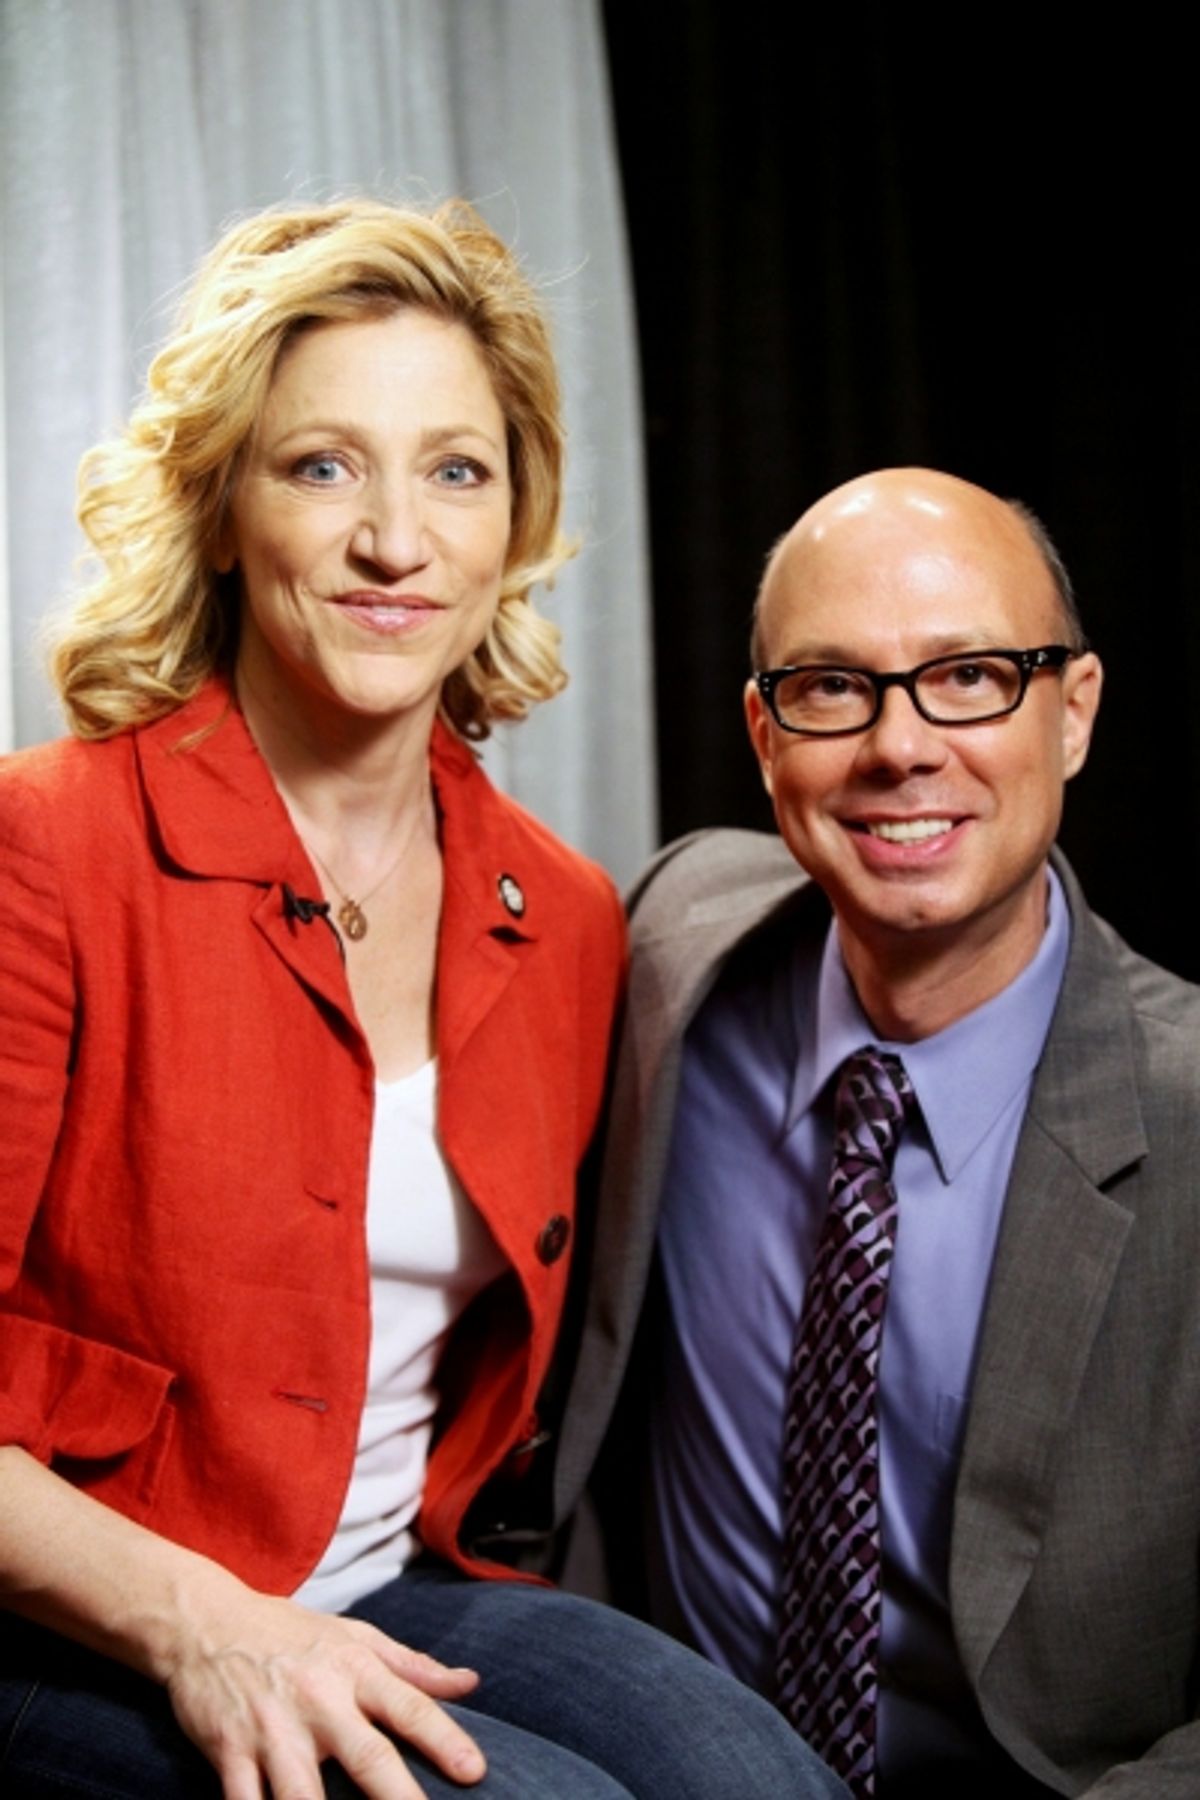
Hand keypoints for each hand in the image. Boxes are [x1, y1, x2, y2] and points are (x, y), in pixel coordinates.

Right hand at [163, 1583, 485, 1798]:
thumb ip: (412, 1666)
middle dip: (398, 1797)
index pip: (409, 1705)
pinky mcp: (229, 1752)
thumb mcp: (354, 1636)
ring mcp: (272, 1730)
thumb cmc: (289, 1632)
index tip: (474, 1771)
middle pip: (366, 1757)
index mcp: (354, 1670)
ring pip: (303, 1795)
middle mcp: (318, 1700)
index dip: (444, 1738)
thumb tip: (470, 1683)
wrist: (205, 1621)